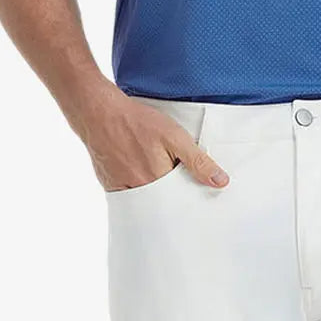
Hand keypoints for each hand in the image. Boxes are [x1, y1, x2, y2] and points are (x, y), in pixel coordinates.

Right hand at [71, 84, 229, 191]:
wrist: (99, 113)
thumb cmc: (137, 122)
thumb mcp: (174, 136)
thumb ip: (197, 161)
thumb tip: (221, 182)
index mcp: (158, 181)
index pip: (181, 204)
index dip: (191, 201)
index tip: (201, 201)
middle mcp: (140, 191)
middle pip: (163, 208)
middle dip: (175, 204)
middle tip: (183, 195)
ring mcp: (123, 190)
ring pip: (146, 205)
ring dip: (156, 201)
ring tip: (163, 188)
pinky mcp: (111, 186)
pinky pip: (129, 199)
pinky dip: (138, 195)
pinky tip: (142, 181)